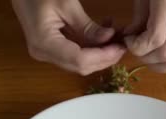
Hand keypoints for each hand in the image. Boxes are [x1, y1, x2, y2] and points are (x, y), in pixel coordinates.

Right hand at [11, 0, 125, 74]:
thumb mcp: (66, 3)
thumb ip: (88, 26)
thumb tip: (109, 39)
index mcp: (44, 43)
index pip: (79, 60)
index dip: (102, 57)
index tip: (120, 47)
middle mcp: (44, 54)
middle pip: (80, 66)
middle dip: (104, 57)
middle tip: (122, 43)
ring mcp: (46, 53)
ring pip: (80, 63)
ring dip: (100, 53)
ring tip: (115, 37)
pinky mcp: (51, 49)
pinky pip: (75, 54)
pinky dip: (92, 48)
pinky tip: (103, 35)